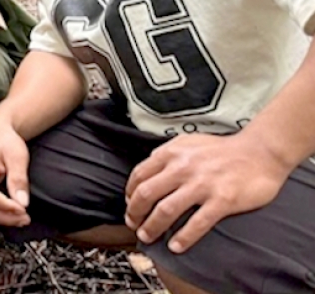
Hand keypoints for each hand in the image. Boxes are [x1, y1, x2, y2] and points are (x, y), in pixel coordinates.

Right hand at [0, 114, 31, 226]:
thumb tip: (22, 203)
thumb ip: (18, 179)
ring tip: (22, 219)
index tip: (23, 210)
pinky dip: (0, 214)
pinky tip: (13, 214)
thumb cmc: (6, 140)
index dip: (5, 206)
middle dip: (5, 217)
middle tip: (26, 219)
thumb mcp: (17, 156)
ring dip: (3, 219)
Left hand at [124, 132, 290, 252]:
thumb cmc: (224, 149)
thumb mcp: (188, 143)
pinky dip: (183, 237)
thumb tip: (150, 166)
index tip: (129, 205)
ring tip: (148, 237)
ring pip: (165, 210)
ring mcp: (202, 185)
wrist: (260, 152)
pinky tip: (176, 246)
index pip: (139, 175)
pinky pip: (197, 223)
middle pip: (146, 194)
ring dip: (152, 227)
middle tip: (134, 225)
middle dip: (135, 213)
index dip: (129, 194)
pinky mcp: (222, 200)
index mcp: (171, 153)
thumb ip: (167, 154)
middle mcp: (182, 168)